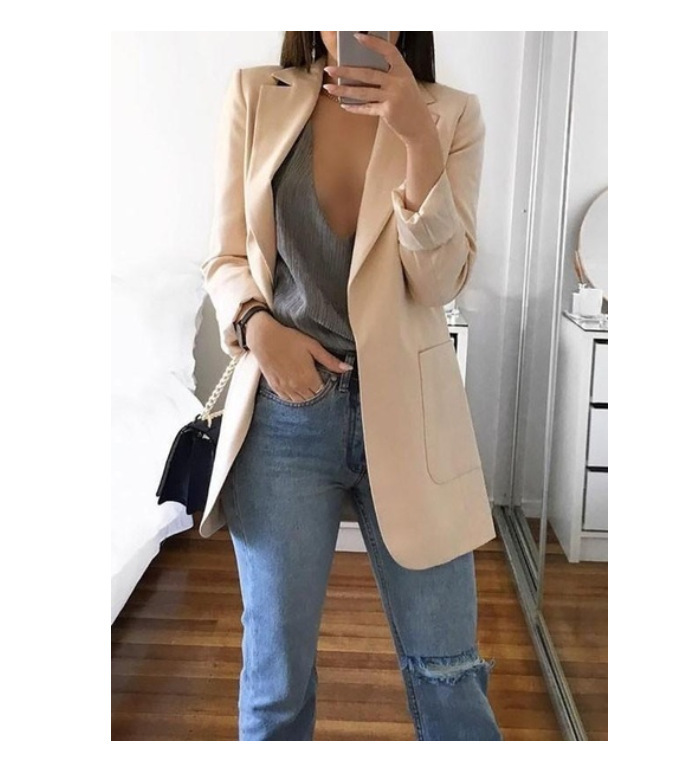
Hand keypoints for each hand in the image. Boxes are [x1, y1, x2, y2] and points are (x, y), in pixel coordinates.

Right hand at [247, 315, 352, 402]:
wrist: (264, 337)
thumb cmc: (289, 339)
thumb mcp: (313, 346)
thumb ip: (330, 360)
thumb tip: (347, 369)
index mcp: (308, 377)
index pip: (322, 391)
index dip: (325, 385)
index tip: (324, 377)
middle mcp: (297, 386)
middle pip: (312, 397)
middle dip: (316, 391)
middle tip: (315, 379)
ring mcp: (285, 388)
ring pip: (300, 400)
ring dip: (305, 395)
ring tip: (306, 383)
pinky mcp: (275, 386)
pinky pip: (287, 399)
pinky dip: (293, 396)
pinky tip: (295, 387)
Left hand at [323, 32, 436, 146]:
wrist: (420, 127)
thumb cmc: (409, 104)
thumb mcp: (404, 84)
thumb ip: (388, 76)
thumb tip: (360, 71)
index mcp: (403, 71)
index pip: (388, 51)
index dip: (373, 43)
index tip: (357, 37)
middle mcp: (398, 82)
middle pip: (368, 73)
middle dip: (346, 71)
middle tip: (330, 69)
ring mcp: (393, 97)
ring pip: (363, 92)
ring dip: (344, 90)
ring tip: (329, 87)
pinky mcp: (387, 112)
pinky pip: (366, 108)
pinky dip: (354, 107)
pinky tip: (344, 104)